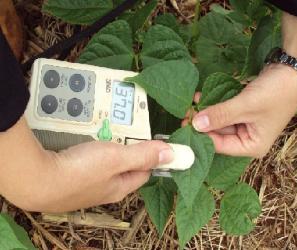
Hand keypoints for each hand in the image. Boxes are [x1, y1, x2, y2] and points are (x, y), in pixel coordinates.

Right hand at [45, 140, 172, 211]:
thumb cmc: (79, 171)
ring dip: (105, 145)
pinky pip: (85, 159)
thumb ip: (143, 155)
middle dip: (126, 147)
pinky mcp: (69, 174)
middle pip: (123, 165)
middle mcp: (104, 188)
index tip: (153, 141)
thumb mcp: (117, 158)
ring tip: (103, 129)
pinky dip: (87, 146)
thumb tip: (172, 155)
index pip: (143, 172)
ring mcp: (86, 183)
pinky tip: (82, 136)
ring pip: (103, 160)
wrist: (36, 180)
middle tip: (125, 129)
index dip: (151, 156)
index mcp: (120, 187)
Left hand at [188, 64, 296, 157]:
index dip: (201, 136)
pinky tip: (199, 98)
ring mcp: (244, 125)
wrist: (293, 71)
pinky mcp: (241, 112)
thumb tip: (195, 124)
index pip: (219, 146)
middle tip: (184, 113)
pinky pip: (222, 112)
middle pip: (217, 134)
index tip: (184, 125)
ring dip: (205, 113)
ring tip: (189, 104)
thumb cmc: (275, 93)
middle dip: (201, 123)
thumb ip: (220, 115)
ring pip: (218, 122)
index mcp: (251, 146)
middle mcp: (246, 139)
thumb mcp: (245, 106)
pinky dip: (212, 106)